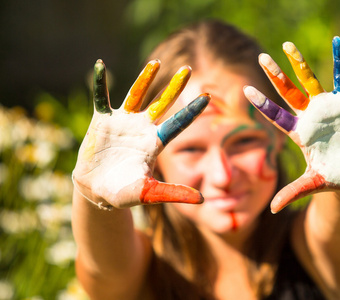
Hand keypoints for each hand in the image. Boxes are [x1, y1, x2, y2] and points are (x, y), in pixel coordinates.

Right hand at [72, 59, 209, 208]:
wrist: (97, 191)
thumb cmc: (124, 193)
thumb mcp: (149, 193)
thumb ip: (173, 193)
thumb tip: (202, 199)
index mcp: (155, 143)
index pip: (178, 123)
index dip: (192, 110)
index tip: (209, 96)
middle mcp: (142, 128)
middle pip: (161, 104)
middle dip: (174, 87)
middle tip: (188, 70)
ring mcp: (122, 123)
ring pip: (136, 96)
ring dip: (145, 79)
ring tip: (156, 63)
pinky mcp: (102, 121)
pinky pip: (101, 98)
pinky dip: (100, 83)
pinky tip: (99, 65)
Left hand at [244, 37, 339, 212]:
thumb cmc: (332, 177)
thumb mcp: (312, 184)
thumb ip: (293, 192)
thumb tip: (272, 210)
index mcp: (299, 133)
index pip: (277, 116)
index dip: (263, 104)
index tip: (246, 91)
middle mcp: (309, 116)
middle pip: (289, 93)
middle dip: (276, 76)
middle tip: (261, 58)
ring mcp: (326, 108)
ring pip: (309, 81)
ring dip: (299, 64)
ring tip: (286, 45)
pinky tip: (338, 42)